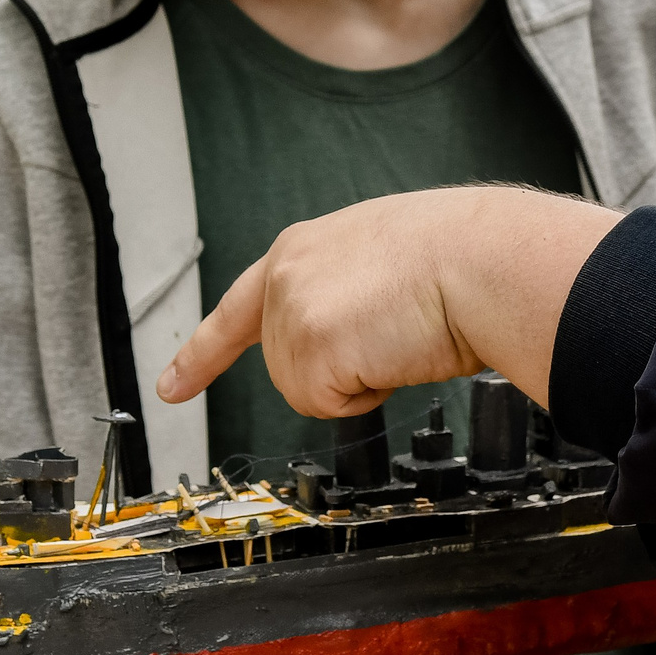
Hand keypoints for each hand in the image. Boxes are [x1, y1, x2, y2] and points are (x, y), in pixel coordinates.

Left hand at [157, 187, 621, 416]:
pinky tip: (393, 351)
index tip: (172, 387)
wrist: (484, 261)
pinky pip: (328, 405)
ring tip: (399, 334)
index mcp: (303, 248)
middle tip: (392, 333)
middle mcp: (286, 273)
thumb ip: (341, 292)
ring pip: (306, 391)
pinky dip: (366, 396)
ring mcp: (291, 308)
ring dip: (358, 381)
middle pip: (287, 367)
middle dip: (339, 371)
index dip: (203, 353)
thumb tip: (352, 335)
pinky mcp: (306, 345)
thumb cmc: (461, 259)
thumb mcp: (383, 258)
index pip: (240, 308)